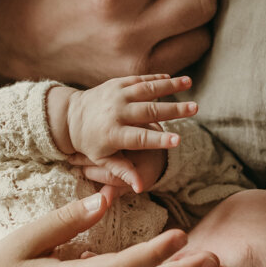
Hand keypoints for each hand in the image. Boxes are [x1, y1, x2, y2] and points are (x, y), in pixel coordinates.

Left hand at [48, 73, 195, 191]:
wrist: (71, 116)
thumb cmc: (90, 143)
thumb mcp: (102, 160)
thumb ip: (122, 171)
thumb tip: (140, 188)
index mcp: (113, 133)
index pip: (139, 138)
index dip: (159, 140)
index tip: (178, 141)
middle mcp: (116, 112)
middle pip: (148, 111)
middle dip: (173, 109)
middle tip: (194, 108)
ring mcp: (117, 95)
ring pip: (147, 89)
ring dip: (170, 85)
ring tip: (190, 82)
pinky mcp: (117, 83)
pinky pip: (140, 80)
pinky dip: (156, 79)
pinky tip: (174, 78)